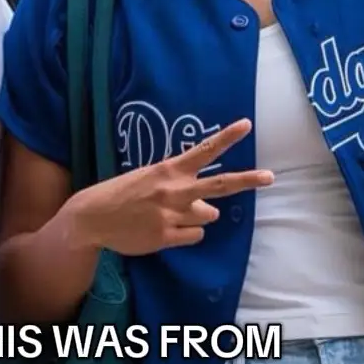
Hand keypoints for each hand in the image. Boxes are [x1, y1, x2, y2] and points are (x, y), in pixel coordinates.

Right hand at [69, 118, 272, 256]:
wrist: (93, 217)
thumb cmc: (123, 193)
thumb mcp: (149, 178)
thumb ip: (180, 187)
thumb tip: (211, 208)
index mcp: (169, 171)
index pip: (203, 151)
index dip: (226, 138)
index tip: (246, 125)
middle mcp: (174, 191)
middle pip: (220, 185)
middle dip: (248, 180)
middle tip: (270, 177)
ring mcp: (171, 215)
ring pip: (208, 216)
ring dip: (198, 216)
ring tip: (171, 214)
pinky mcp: (166, 237)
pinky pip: (195, 236)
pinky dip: (186, 234)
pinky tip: (165, 229)